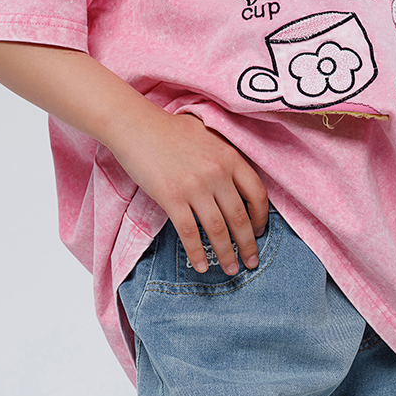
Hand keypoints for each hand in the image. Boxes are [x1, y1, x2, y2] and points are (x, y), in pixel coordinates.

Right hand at [111, 111, 267, 274]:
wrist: (135, 125)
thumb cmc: (171, 131)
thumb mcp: (209, 137)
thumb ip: (226, 159)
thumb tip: (239, 187)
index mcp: (230, 157)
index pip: (257, 194)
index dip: (261, 218)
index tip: (259, 232)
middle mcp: (217, 173)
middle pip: (240, 218)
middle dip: (248, 246)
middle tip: (251, 263)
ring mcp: (194, 187)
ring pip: (218, 230)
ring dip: (226, 255)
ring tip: (231, 269)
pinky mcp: (172, 198)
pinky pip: (190, 233)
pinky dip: (197, 253)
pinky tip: (202, 267)